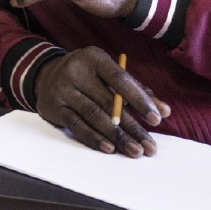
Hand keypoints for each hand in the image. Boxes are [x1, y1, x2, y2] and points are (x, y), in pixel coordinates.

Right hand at [34, 47, 170, 156]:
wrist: (46, 75)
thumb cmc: (89, 76)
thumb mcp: (110, 75)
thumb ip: (137, 90)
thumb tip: (164, 111)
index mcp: (94, 58)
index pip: (120, 79)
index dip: (139, 100)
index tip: (157, 120)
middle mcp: (76, 71)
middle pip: (109, 102)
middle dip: (132, 127)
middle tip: (150, 147)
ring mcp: (63, 89)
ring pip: (94, 116)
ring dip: (117, 136)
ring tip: (135, 151)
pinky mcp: (54, 107)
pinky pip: (76, 125)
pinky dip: (93, 138)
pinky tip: (109, 148)